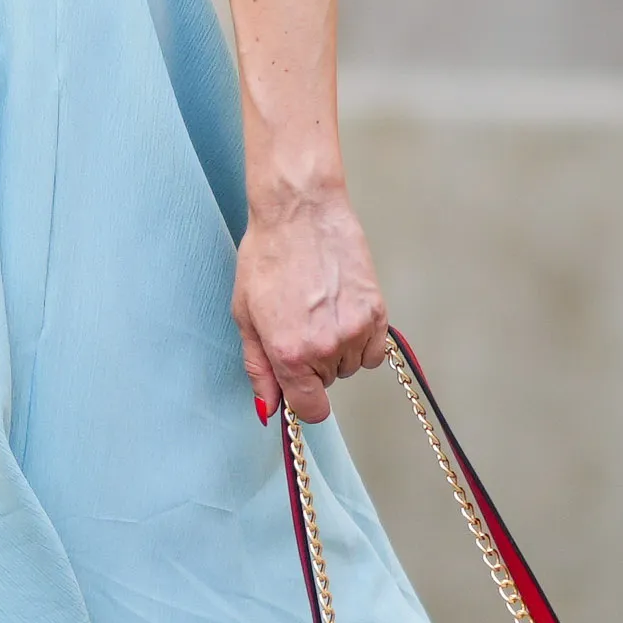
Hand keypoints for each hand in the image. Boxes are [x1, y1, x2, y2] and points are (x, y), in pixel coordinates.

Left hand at [236, 189, 387, 427]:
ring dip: (338, 350)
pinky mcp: (377, 312)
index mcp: (289, 353)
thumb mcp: (245, 316)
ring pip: (351, 365)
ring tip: (321, 312)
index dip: (302, 403)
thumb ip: (258, 367)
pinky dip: (362, 341)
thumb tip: (268, 408)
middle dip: (312, 365)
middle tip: (300, 324)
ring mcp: (355, 330)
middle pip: (327, 383)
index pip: (310, 409)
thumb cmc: (267, 256)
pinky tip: (343, 314)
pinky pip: (375, 351)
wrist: (299, 212)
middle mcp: (325, 348)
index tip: (298, 389)